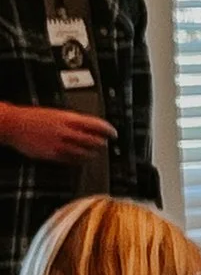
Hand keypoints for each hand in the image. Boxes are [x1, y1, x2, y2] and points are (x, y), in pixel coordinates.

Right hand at [0, 104, 114, 163]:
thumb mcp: (57, 114)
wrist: (13, 124)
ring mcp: (59, 144)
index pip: (97, 124)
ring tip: (95, 153)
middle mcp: (66, 131)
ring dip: (93, 153)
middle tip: (105, 144)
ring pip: (84, 152)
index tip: (114, 133)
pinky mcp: (52, 155)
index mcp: (68, 118)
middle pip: (94, 140)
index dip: (108, 130)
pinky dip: (79, 160)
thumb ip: (73, 121)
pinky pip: (72, 160)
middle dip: (102, 143)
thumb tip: (89, 127)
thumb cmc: (33, 117)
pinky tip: (82, 159)